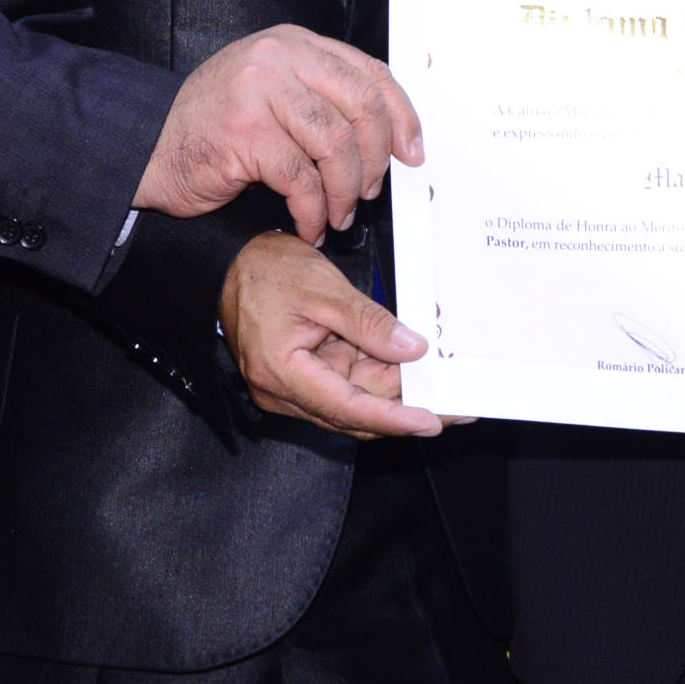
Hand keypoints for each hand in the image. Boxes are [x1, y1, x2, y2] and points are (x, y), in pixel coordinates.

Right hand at [140, 26, 420, 241]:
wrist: (147, 147)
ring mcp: (261, 91)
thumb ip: (319, 96)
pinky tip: (308, 223)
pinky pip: (302, 179)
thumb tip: (383, 133)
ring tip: (336, 213)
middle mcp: (280, 58)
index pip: (369, 72)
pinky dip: (313, 211)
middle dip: (375, 159)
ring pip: (335, 146)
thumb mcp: (270, 91)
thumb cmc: (209, 126)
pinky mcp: (247, 132)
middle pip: (362, 105)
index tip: (410, 150)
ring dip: (344, 192)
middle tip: (368, 189)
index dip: (400, 116)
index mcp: (294, 44)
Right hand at [220, 232, 440, 438]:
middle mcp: (284, 391)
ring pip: (354, 400)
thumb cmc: (265, 270)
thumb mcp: (324, 289)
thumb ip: (368, 323)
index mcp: (283, 373)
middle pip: (355, 411)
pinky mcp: (302, 376)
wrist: (231, 261)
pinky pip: (344, 385)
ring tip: (439, 386)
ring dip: (394, 393)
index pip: (349, 408)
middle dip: (405, 408)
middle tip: (453, 407)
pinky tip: (408, 370)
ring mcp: (292, 386)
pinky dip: (376, 377)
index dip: (393, 418)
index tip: (430, 422)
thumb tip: (410, 348)